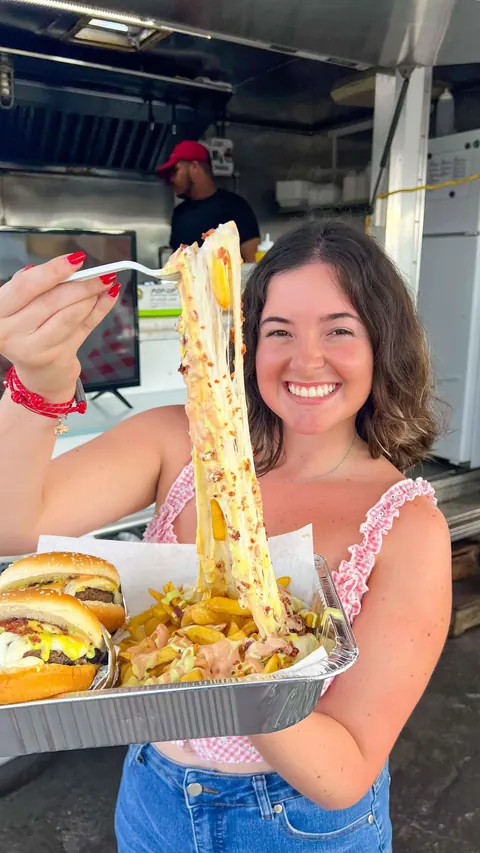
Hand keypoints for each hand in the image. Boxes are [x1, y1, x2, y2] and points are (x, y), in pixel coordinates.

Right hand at [0, 253, 119, 400]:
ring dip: (92, 297)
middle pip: (53, 300)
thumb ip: (34, 285)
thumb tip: (65, 267)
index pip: (26, 286)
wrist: (36, 372)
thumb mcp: (18, 306)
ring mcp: (36, 348)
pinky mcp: (58, 357)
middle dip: (81, 284)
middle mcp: (12, 332)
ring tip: (103, 283)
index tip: (75, 260)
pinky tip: (108, 296)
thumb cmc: (25, 330)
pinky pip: (84, 328)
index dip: (53, 270)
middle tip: (100, 273)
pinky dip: (100, 309)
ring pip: (71, 315)